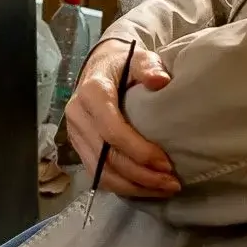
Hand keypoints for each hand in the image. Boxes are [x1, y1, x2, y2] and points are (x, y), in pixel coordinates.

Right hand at [64, 40, 180, 198]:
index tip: (167, 163)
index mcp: (92, 93)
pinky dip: (121, 186)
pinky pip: (97, 173)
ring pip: (101, 171)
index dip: (139, 151)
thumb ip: (148, 66)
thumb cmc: (123, 64)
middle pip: (107, 157)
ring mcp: (75, 133)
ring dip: (132, 186)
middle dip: (141, 175)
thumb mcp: (138, 57)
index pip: (112, 131)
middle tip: (171, 183)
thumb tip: (160, 81)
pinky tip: (144, 189)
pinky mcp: (78, 145)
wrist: (99, 66)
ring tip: (162, 189)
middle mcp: (78, 115)